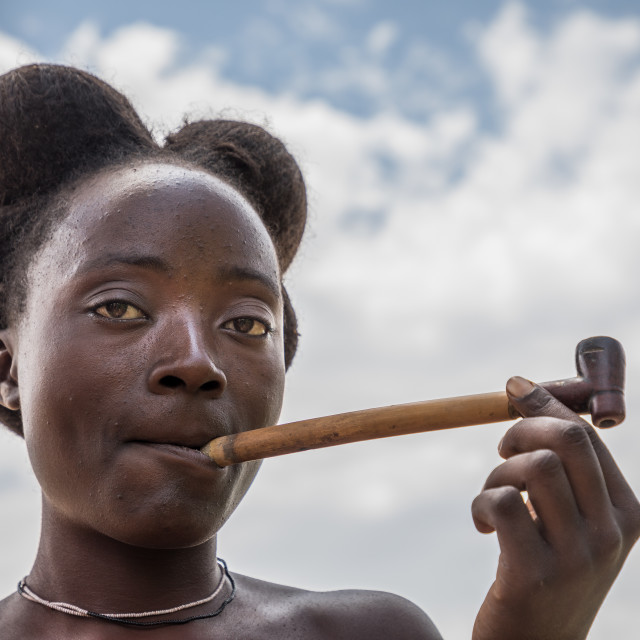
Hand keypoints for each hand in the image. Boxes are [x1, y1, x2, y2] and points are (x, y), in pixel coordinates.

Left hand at [471, 376, 639, 639]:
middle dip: (522, 427)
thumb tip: (523, 385)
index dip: (546, 405)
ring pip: (531, 465)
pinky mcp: (536, 574)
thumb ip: (559, 461)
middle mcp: (611, 532)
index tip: (514, 387)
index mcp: (627, 511)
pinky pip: (501, 502)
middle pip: (567, 439)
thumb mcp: (568, 516)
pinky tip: (485, 525)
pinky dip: (482, 503)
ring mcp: (578, 555)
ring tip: (494, 498)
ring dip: (498, 472)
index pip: (587, 435)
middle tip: (503, 450)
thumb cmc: (546, 566)